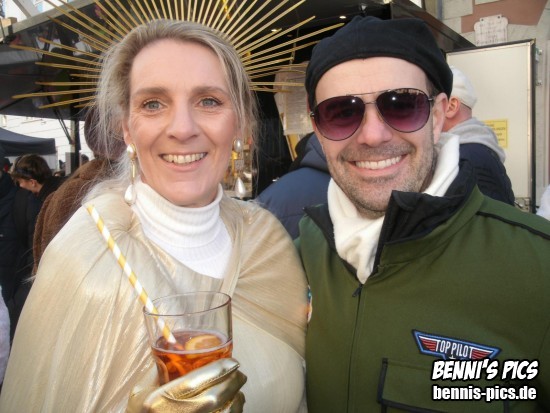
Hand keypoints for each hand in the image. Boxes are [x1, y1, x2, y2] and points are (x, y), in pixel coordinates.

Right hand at [128, 358, 245, 412]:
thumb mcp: (141, 391)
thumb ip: (160, 369)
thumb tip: (180, 349)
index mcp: (160, 401)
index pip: (196, 381)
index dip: (219, 369)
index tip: (232, 361)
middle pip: (216, 396)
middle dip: (233, 382)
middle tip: (239, 374)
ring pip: (226, 412)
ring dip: (237, 399)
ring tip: (238, 390)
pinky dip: (234, 411)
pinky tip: (234, 405)